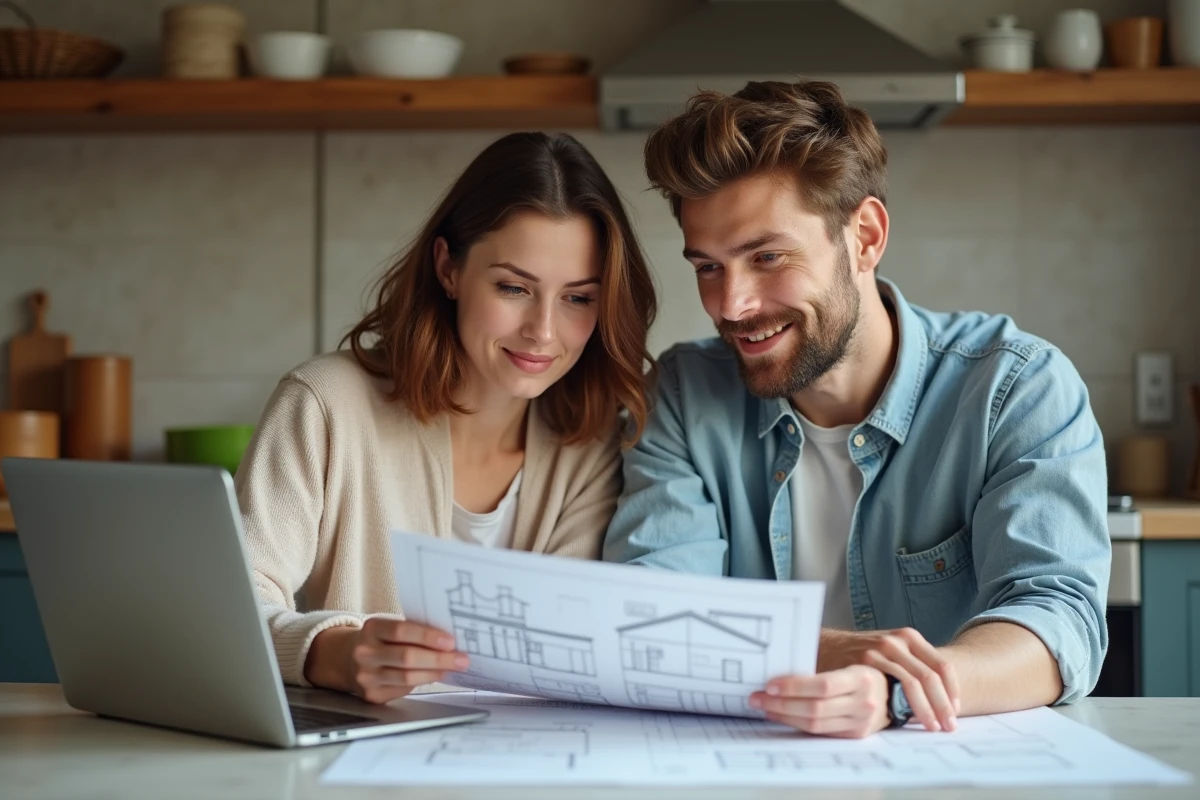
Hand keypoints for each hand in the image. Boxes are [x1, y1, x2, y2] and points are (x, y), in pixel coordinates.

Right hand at [305, 617, 468, 703]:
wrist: (345, 659)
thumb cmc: (378, 640)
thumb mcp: (387, 628)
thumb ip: (411, 632)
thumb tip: (448, 642)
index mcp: (371, 629)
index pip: (402, 631)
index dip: (428, 637)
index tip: (450, 641)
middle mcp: (365, 653)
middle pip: (407, 657)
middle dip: (439, 659)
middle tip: (461, 659)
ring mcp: (366, 676)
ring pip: (407, 677)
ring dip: (435, 673)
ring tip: (452, 669)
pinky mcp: (371, 695)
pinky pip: (403, 689)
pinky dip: (422, 682)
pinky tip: (434, 677)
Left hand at [750, 666, 888, 737]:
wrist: (894, 692)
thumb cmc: (863, 669)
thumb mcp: (848, 659)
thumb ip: (821, 661)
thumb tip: (781, 655)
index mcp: (861, 677)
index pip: (823, 685)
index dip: (794, 687)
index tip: (770, 684)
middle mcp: (864, 702)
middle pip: (815, 708)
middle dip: (781, 703)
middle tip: (757, 697)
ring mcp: (860, 722)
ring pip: (815, 724)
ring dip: (784, 716)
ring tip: (764, 707)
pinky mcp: (855, 735)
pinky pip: (821, 732)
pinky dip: (798, 724)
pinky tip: (782, 716)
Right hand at [819, 627, 958, 731]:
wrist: (825, 645)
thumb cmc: (860, 655)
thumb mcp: (889, 652)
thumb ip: (911, 665)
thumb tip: (940, 697)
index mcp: (909, 637)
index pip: (941, 665)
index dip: (952, 691)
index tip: (956, 711)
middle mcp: (899, 640)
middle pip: (933, 674)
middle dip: (945, 704)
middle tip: (950, 726)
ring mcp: (883, 648)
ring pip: (917, 681)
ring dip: (930, 707)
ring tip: (934, 727)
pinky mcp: (868, 659)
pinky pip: (896, 683)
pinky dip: (908, 703)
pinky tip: (910, 718)